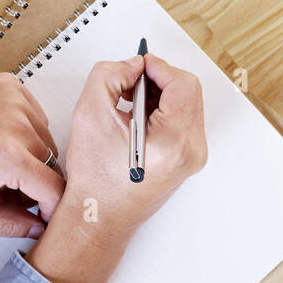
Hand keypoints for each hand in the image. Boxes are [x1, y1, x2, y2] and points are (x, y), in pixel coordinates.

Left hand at [0, 73, 62, 238]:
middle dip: (33, 183)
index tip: (41, 214)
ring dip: (30, 156)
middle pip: (51, 164)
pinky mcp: (10, 85)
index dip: (51, 207)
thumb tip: (36, 227)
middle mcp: (16, 124)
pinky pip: (35, 115)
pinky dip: (24, 129)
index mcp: (7, 157)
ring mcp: (14, 100)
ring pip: (46, 138)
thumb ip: (5, 225)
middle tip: (2, 190)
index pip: (55, 188)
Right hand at [27, 53, 206, 282]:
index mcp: (174, 141)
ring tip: (130, 103)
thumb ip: (110, 75)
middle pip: (188, 92)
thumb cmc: (95, 178)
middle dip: (159, 80)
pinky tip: (137, 118)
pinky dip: (163, 111)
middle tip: (130, 83)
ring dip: (160, 94)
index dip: (158, 67)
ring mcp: (193, 157)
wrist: (99, 217)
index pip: (183, 83)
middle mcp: (191, 150)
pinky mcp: (187, 160)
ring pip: (187, 104)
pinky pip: (183, 120)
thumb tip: (133, 65)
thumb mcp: (90, 113)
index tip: (136, 67)